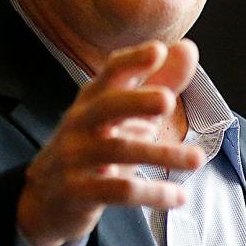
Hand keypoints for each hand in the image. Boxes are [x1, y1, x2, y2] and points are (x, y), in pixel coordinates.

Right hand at [16, 39, 205, 245]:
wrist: (46, 198)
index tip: (158, 50)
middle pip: (106, 106)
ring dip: (161, 154)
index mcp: (93, 99)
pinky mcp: (77, 191)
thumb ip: (157, 83)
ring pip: (118, 150)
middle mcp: (80, 123)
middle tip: (167, 100)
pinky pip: (117, 190)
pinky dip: (151, 192)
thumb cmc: (95, 147)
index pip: (111, 73)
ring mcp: (75, 156)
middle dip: (136, 101)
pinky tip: (179, 196)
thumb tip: (189, 47)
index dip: (133, 61)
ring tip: (199, 159)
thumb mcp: (123, 116)